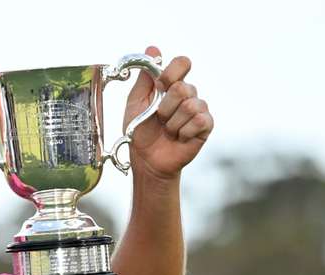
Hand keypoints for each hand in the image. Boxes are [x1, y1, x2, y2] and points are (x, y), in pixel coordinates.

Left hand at [123, 46, 213, 179]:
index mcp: (171, 85)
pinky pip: (199, 120)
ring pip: (190, 105)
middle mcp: (188, 94)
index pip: (182, 63)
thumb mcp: (136, 102)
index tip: (160, 85)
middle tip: (159, 119)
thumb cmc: (140, 131)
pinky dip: (183, 132)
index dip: (171, 72)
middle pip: (182, 87)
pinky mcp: (206, 125)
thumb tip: (152, 48)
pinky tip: (179, 137)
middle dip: (164, 107)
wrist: (147, 159)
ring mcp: (199, 109)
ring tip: (167, 130)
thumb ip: (145, 77)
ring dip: (172, 123)